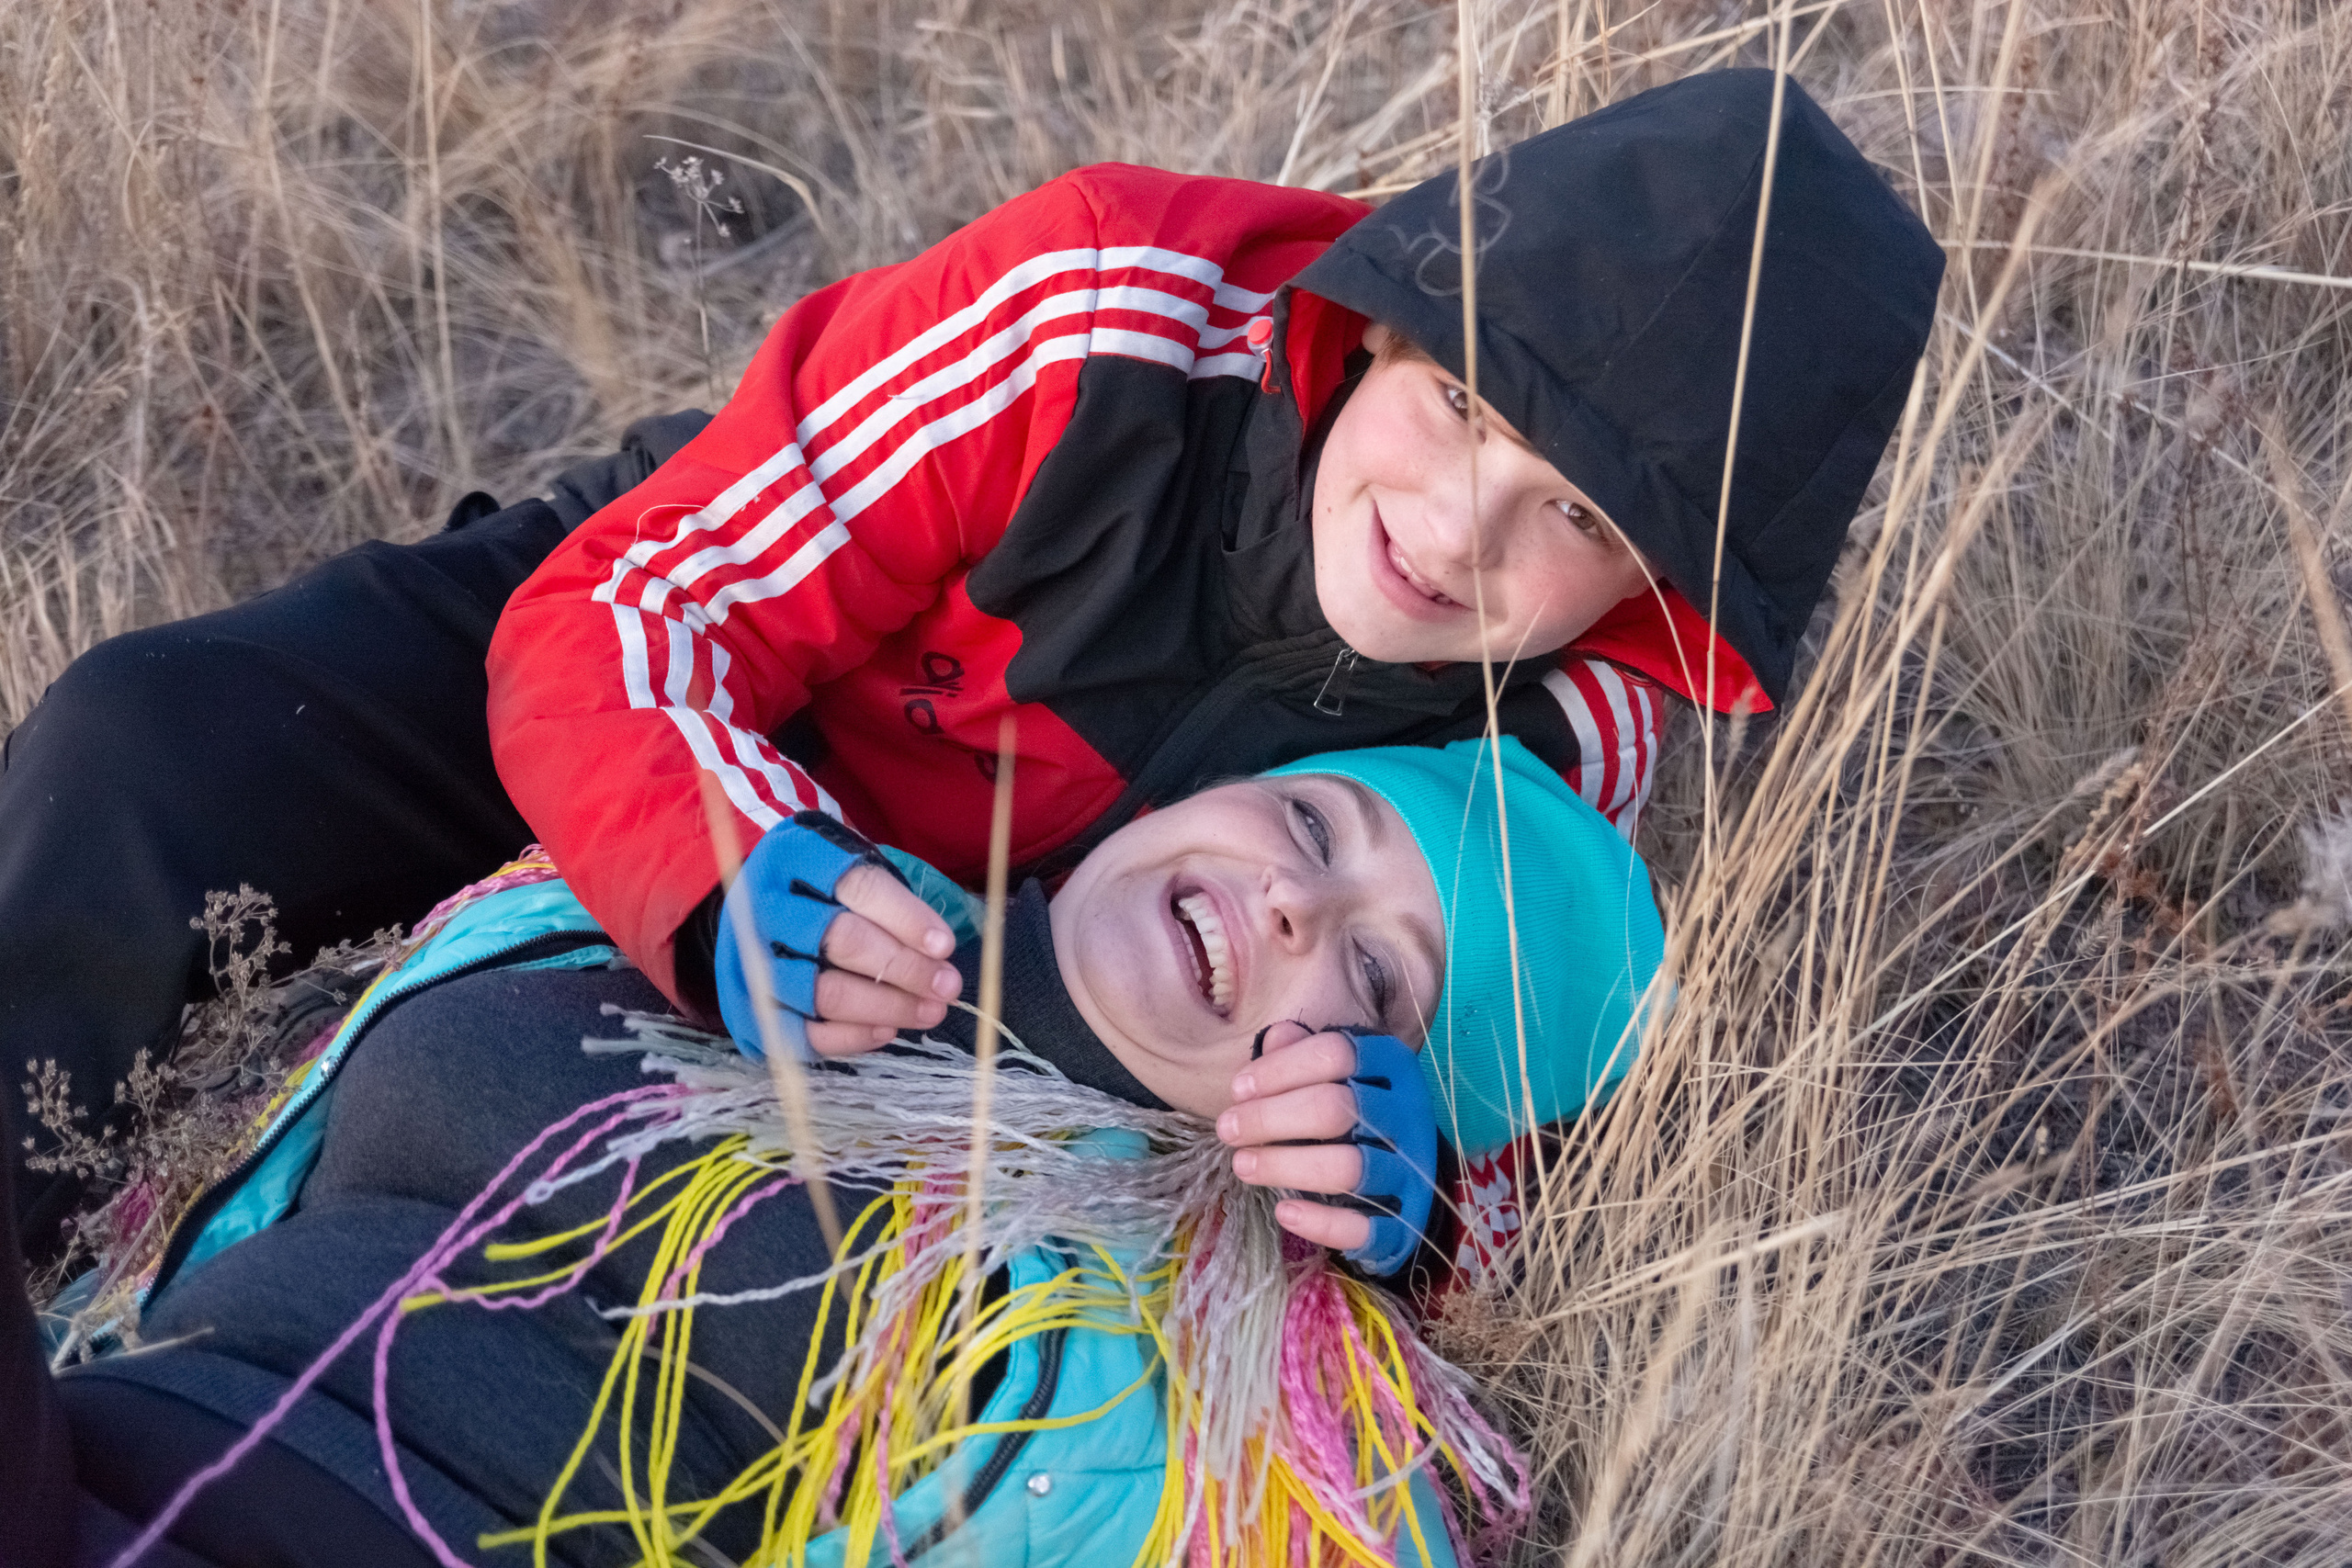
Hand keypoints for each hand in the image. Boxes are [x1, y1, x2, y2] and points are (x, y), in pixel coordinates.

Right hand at [713, 812, 960, 1059]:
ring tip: (930, 1011)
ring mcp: (751, 960)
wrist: (748, 916)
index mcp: (794, 857)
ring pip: (826, 993)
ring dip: (886, 1006)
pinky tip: (887, 1030)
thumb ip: (890, 903)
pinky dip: (851, 1037)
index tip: (945, 947)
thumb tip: (939, 952)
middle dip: (904, 968)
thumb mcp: (848, 871)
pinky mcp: (748, 1009)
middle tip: (947, 986)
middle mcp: (764, 906)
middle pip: (843, 941)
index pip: (859, 887)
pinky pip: (804, 1034)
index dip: (906, 919)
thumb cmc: (817, 891)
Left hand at [1215, 1021, 1438, 1276]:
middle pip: (1335, 1108)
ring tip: (1243, 1165)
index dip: (1279, 1069)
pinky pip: (1363, 1228)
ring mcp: (1412, 1170)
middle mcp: (1408, 1114)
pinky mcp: (1406, 1221)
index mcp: (1391, 1066)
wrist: (1413, 1174)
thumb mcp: (1335, 1073)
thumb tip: (1273, 1040)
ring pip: (1348, 1168)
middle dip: (1270, 1119)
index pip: (1335, 1053)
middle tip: (1227, 1129)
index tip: (1238, 1089)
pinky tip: (1284, 1211)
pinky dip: (1321, 1223)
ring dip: (1285, 1166)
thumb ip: (1303, 1053)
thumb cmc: (1357, 1114)